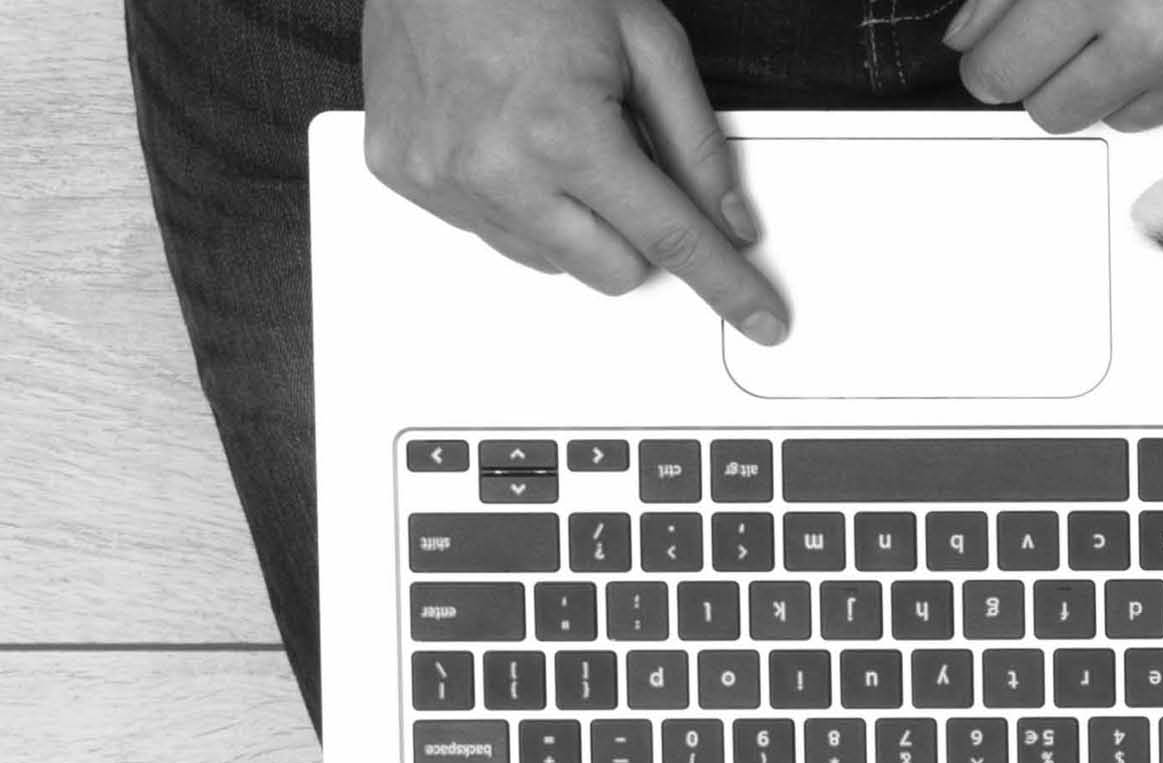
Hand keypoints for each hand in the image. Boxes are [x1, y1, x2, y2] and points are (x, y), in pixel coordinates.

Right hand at [362, 0, 784, 343]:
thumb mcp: (649, 43)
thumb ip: (697, 143)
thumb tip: (730, 218)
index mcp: (566, 135)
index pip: (671, 240)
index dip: (727, 284)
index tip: (760, 318)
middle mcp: (495, 170)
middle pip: (611, 269)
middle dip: (638, 230)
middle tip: (626, 156)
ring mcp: (440, 178)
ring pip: (547, 259)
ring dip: (571, 216)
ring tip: (555, 129)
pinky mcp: (402, 174)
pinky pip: (484, 228)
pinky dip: (512, 197)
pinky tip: (508, 132)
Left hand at [949, 0, 1162, 132]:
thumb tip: (971, 31)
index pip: (997, 71)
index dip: (990, 50)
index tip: (998, 37)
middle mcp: (1160, 39)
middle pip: (1052, 113)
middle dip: (1046, 73)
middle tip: (1066, 30)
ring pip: (1117, 119)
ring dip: (1114, 78)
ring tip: (1139, 18)